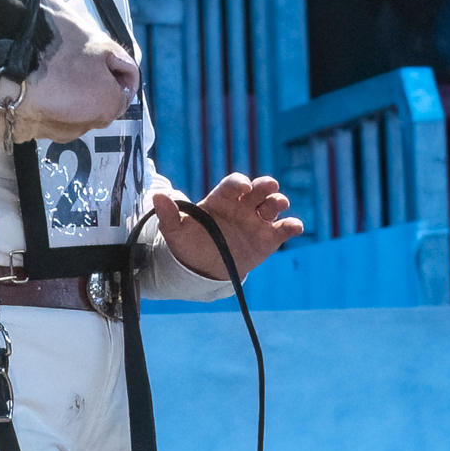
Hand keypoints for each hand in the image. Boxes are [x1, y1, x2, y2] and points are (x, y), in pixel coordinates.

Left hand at [154, 174, 300, 280]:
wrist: (201, 267)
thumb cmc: (189, 242)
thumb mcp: (175, 230)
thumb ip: (169, 215)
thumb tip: (156, 197)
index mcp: (222, 199)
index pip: (234, 184)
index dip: (239, 183)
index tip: (242, 187)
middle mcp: (243, 206)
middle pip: (259, 189)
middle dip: (266, 185)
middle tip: (268, 188)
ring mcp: (257, 221)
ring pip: (274, 204)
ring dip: (278, 202)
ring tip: (276, 206)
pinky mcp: (268, 238)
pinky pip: (285, 228)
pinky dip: (292, 225)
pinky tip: (292, 227)